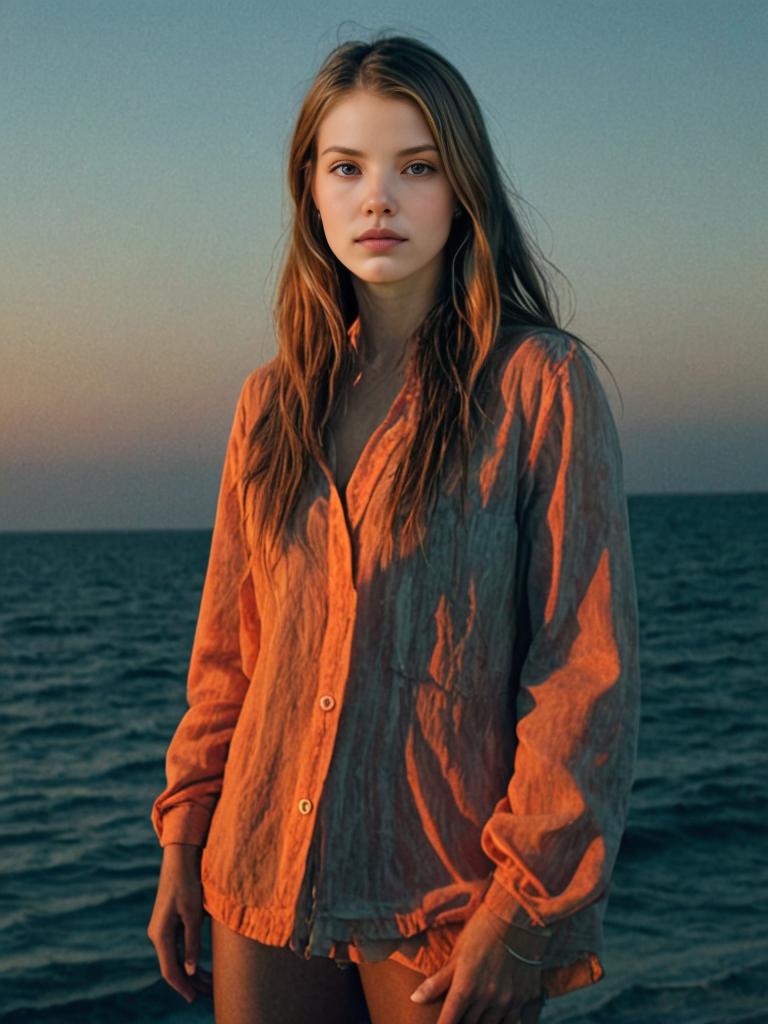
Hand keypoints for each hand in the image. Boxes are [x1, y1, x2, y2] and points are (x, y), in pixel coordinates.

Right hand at [146, 843, 212, 1003]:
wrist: (180, 859)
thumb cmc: (188, 884)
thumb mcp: (193, 915)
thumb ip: (192, 943)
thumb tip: (190, 971)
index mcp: (161, 935)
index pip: (170, 970)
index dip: (182, 987)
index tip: (194, 999)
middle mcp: (157, 935)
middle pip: (172, 967)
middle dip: (189, 983)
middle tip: (208, 995)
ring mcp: (162, 929)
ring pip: (175, 958)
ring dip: (190, 972)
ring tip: (208, 984)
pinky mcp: (168, 923)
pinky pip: (177, 947)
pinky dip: (188, 958)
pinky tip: (200, 966)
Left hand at [409, 904, 548, 1023]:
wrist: (518, 916)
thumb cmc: (481, 931)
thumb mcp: (456, 953)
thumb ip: (437, 981)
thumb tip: (414, 999)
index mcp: (466, 987)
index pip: (448, 1022)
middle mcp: (487, 998)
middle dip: (462, 1023)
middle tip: (459, 1015)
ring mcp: (509, 999)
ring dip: (482, 1023)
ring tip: (476, 1015)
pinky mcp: (527, 997)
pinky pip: (517, 1022)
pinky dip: (507, 1022)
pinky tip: (501, 1018)